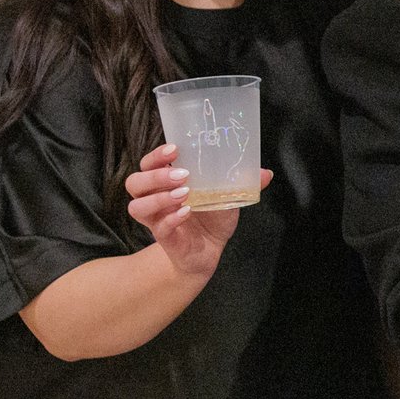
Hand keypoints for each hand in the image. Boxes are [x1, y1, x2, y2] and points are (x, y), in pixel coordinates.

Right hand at [125, 143, 268, 277]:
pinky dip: (172, 218)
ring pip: (137, 206)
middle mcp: (154, 199)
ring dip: (159, 197)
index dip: (156, 155)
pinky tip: (187, 213)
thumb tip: (265, 173)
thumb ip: (242, 182)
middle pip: (134, 182)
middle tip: (182, 175)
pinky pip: (159, 227)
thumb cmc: (212, 216)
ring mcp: (157, 219)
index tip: (175, 149)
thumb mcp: (228, 195)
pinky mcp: (165, 237)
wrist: (210, 250)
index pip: (148, 164)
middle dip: (155, 175)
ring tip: (185, 193)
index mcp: (165, 183)